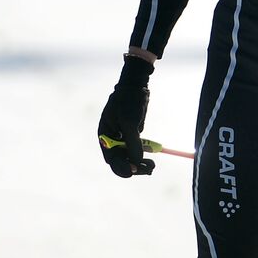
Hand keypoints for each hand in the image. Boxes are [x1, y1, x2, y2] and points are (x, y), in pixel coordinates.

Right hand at [98, 55, 154, 177]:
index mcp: (105, 136)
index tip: (132, 171)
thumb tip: (137, 161)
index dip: (121, 167)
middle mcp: (112, 139)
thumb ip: (132, 142)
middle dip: (133, 167)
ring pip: (129, 157)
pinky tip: (152, 159)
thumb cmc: (128, 101)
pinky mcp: (131, 135)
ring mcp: (122, 137)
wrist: (136, 85)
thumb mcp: (129, 122)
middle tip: (149, 170)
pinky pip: (136, 150)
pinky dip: (142, 156)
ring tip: (152, 166)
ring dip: (140, 163)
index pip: (111, 158)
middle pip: (121, 160)